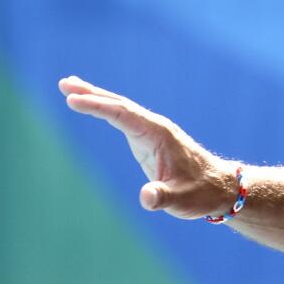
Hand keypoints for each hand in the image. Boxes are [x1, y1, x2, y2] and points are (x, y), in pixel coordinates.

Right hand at [59, 76, 236, 219]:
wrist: (219, 188)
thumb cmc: (201, 193)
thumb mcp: (181, 199)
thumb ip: (162, 197)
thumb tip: (146, 197)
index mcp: (159, 135)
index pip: (123, 115)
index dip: (98, 107)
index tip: (73, 100)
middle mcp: (155, 128)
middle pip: (120, 105)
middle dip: (92, 94)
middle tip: (64, 83)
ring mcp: (152, 132)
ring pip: (121, 109)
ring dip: (96, 97)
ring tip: (69, 87)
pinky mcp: (149, 140)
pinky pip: (123, 119)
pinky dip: (106, 110)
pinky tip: (94, 106)